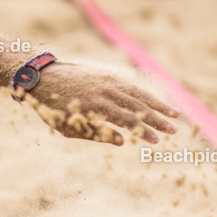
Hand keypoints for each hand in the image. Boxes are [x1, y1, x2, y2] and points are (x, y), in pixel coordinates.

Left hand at [20, 62, 179, 144]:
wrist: (41, 77)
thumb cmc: (52, 108)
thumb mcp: (68, 127)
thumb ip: (95, 134)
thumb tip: (122, 141)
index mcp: (94, 107)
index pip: (125, 120)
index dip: (142, 131)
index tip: (155, 141)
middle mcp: (103, 92)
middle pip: (137, 107)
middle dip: (157, 120)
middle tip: (173, 131)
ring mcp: (106, 81)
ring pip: (138, 94)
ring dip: (158, 105)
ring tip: (175, 115)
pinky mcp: (106, 75)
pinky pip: (130, 85)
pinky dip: (145, 94)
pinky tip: (156, 102)